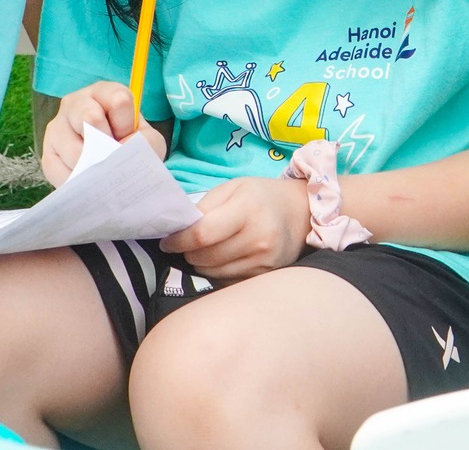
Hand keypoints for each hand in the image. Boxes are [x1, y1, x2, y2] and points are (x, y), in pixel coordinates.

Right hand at [41, 81, 165, 185]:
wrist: (112, 166)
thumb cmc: (130, 144)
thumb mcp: (147, 139)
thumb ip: (145, 141)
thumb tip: (120, 151)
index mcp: (104, 92)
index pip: (118, 100)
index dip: (127, 125)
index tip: (127, 136)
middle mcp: (75, 103)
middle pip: (90, 118)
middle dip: (108, 145)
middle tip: (113, 155)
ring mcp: (57, 127)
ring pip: (76, 151)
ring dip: (95, 167)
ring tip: (103, 171)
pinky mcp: (47, 154)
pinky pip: (61, 172)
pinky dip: (79, 182)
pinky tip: (89, 181)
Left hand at [159, 175, 310, 279]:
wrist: (301, 213)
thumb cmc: (261, 196)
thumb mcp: (233, 188)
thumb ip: (205, 207)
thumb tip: (178, 230)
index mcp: (247, 210)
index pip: (202, 234)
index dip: (179, 240)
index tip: (167, 241)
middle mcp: (259, 238)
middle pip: (206, 257)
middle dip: (189, 252)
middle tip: (188, 243)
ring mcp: (264, 261)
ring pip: (213, 273)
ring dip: (201, 264)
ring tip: (206, 249)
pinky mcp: (265, 275)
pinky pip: (227, 280)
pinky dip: (217, 272)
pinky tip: (223, 258)